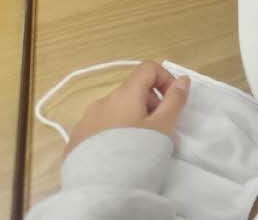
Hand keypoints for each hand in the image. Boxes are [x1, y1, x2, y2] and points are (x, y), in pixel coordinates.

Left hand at [66, 62, 189, 154]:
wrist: (98, 189)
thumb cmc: (136, 152)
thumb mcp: (163, 126)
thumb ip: (175, 100)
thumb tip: (182, 80)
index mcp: (124, 94)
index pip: (147, 68)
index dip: (165, 79)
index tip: (171, 101)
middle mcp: (102, 102)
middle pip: (132, 91)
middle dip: (149, 104)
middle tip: (157, 129)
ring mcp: (85, 121)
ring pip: (115, 111)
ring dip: (130, 119)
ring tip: (136, 145)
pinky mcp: (75, 140)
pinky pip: (99, 128)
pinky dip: (112, 133)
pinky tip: (117, 155)